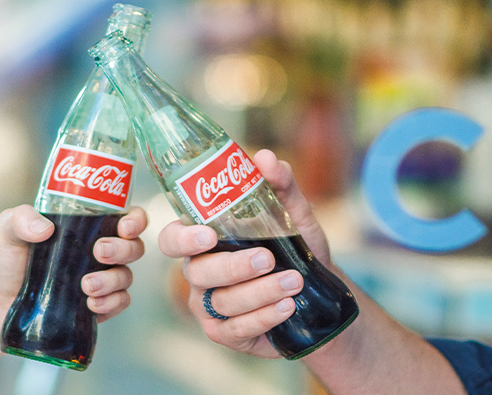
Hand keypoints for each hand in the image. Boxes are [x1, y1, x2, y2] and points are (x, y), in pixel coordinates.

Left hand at [0, 205, 147, 322]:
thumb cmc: (7, 259)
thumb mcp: (8, 229)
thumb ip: (21, 219)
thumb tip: (45, 229)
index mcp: (87, 225)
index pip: (126, 216)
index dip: (136, 220)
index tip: (125, 226)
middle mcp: (99, 251)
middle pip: (134, 247)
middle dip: (124, 249)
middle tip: (99, 252)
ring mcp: (101, 279)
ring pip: (127, 276)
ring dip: (113, 280)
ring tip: (86, 285)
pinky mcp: (98, 306)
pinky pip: (120, 303)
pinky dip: (111, 303)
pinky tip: (91, 304)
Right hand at [157, 149, 332, 357]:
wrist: (319, 294)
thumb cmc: (294, 249)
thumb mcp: (293, 216)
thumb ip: (280, 186)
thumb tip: (266, 158)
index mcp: (203, 241)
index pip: (172, 239)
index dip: (182, 238)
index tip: (209, 235)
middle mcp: (199, 273)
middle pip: (198, 271)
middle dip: (232, 266)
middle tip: (266, 258)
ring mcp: (209, 306)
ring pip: (222, 301)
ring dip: (260, 291)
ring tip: (294, 282)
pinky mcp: (226, 333)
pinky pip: (237, 328)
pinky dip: (264, 316)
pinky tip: (287, 307)